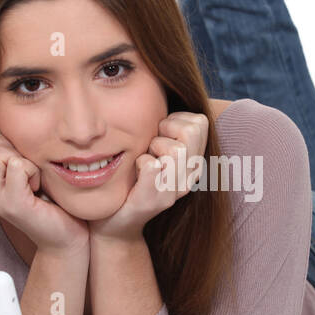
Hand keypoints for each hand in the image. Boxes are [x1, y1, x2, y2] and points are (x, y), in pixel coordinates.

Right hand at [0, 122, 89, 256]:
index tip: (20, 157)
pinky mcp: (12, 205)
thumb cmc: (52, 198)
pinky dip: (34, 171)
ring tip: (33, 179)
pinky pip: (17, 166)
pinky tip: (38, 187)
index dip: (0, 134)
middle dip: (11, 145)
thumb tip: (5, 115)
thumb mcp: (28, 165)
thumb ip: (12, 144)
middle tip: (29, 170)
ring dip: (23, 158)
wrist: (66, 236)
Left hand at [88, 111, 208, 242]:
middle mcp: (190, 177)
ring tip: (144, 160)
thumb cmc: (130, 179)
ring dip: (152, 147)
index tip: (160, 132)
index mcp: (193, 162)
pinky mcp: (153, 201)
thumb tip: (166, 91)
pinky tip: (135, 173)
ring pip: (176, 149)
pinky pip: (152, 165)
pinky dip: (140, 163)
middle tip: (151, 145)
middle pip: (192, 131)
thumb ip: (165, 129)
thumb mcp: (153, 150)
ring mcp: (174, 191)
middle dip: (166, 129)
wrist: (114, 223)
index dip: (176, 119)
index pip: (200, 121)